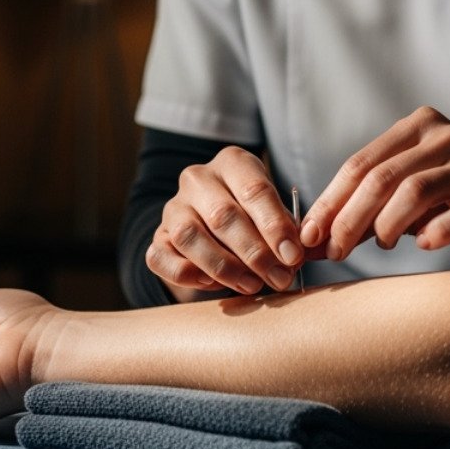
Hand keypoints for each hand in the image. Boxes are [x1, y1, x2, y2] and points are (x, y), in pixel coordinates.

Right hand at [147, 146, 307, 295]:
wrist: (216, 223)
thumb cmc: (255, 216)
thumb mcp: (274, 213)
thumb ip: (284, 232)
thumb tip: (291, 259)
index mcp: (232, 163)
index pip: (254, 190)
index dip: (275, 226)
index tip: (292, 256)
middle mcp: (198, 179)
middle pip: (223, 215)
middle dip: (255, 252)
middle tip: (279, 278)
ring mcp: (173, 207)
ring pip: (189, 236)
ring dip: (224, 266)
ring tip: (252, 285)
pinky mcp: (157, 236)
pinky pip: (160, 257)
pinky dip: (185, 274)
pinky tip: (212, 284)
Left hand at [300, 106, 449, 262]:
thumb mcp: (412, 194)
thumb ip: (367, 210)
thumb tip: (312, 244)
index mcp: (417, 127)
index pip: (361, 164)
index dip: (331, 202)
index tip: (310, 237)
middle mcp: (446, 136)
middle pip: (383, 177)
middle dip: (350, 218)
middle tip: (334, 252)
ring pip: (418, 189)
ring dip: (389, 224)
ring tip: (382, 246)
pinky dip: (440, 229)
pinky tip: (426, 245)